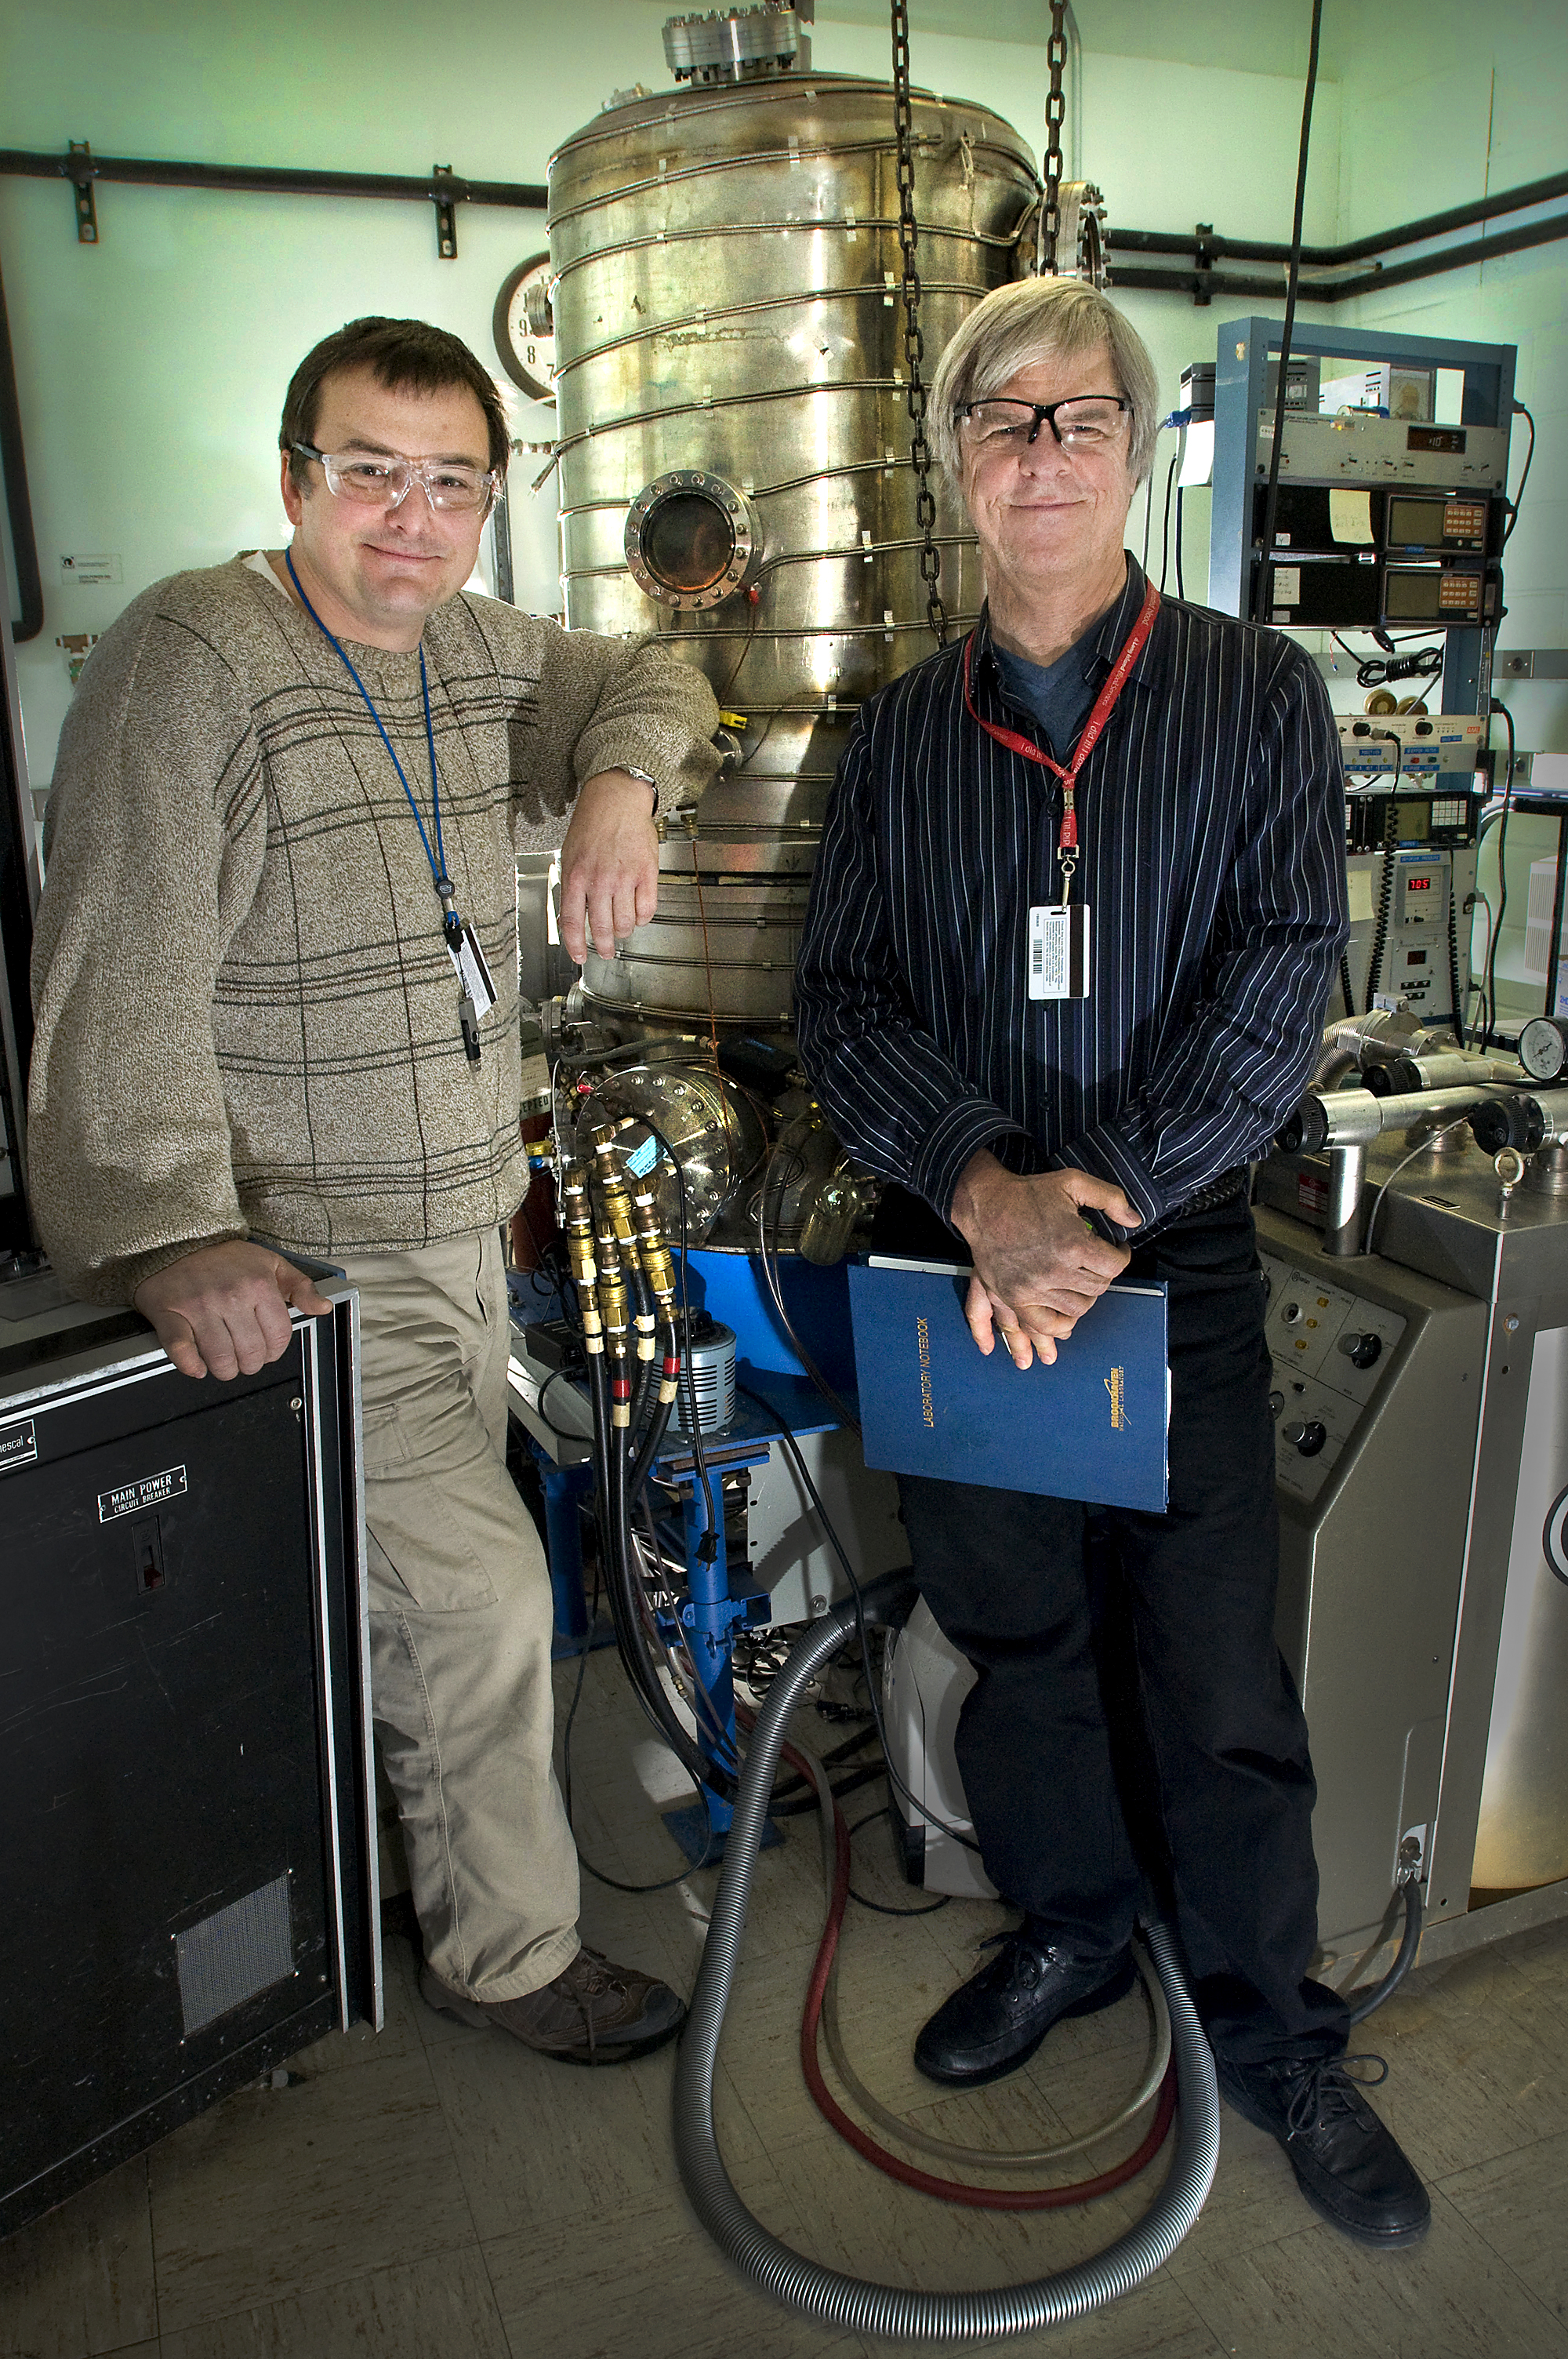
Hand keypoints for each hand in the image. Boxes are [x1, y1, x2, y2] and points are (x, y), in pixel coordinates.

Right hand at [134, 1240, 332, 1380]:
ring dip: (225, 1369)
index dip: (275, 1351)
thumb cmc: (226, 1258)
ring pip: (220, 1358)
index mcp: (258, 1285)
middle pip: (251, 1353)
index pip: (278, 1337)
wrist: (180, 1242)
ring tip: (224, 1362)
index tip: (267, 1351)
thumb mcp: (272, 1264)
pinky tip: (198, 1367)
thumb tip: (322, 1307)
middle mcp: (230, 1296)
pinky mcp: (169, 1313)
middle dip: (251, 1363)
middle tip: (245, 1358)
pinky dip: (191, 1365)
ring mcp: (198, 1306)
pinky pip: (181, 1349)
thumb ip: (301, 1287)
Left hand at [558, 769, 659, 964]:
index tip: (580, 957)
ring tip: (622, 929)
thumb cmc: (592, 825)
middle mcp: (599, 880)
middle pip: (601, 928)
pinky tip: (638, 914)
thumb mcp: (570, 855)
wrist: (616, 800)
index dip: (575, 945)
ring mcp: (624, 878)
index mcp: (576, 877)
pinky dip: (642, 918)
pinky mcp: (646, 873)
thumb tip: (571, 916)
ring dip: (623, 931)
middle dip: (604, 946)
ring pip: (625, 923)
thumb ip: (572, 886)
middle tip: (607, 951)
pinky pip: (647, 909)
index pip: (572, 922)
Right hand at [950, 1151, 1141, 1369]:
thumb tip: (1133, 1221)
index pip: (1115, 1266)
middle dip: (1103, 1274)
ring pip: (1077, 1308)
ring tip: (1082, 1282)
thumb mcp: (1073, 1181)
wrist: (985, 1204)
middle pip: (1098, 1288)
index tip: (1117, 1249)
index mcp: (1073, 1244)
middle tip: (1097, 1262)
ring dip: (1085, 1296)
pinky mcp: (1016, 1297)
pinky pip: (1045, 1324)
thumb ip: (1110, 1197)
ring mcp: (1034, 1288)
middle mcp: (1055, 1271)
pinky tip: (1066, 1316)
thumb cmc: (1029, 1192)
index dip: (1121, 1256)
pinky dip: (1060, 1326)